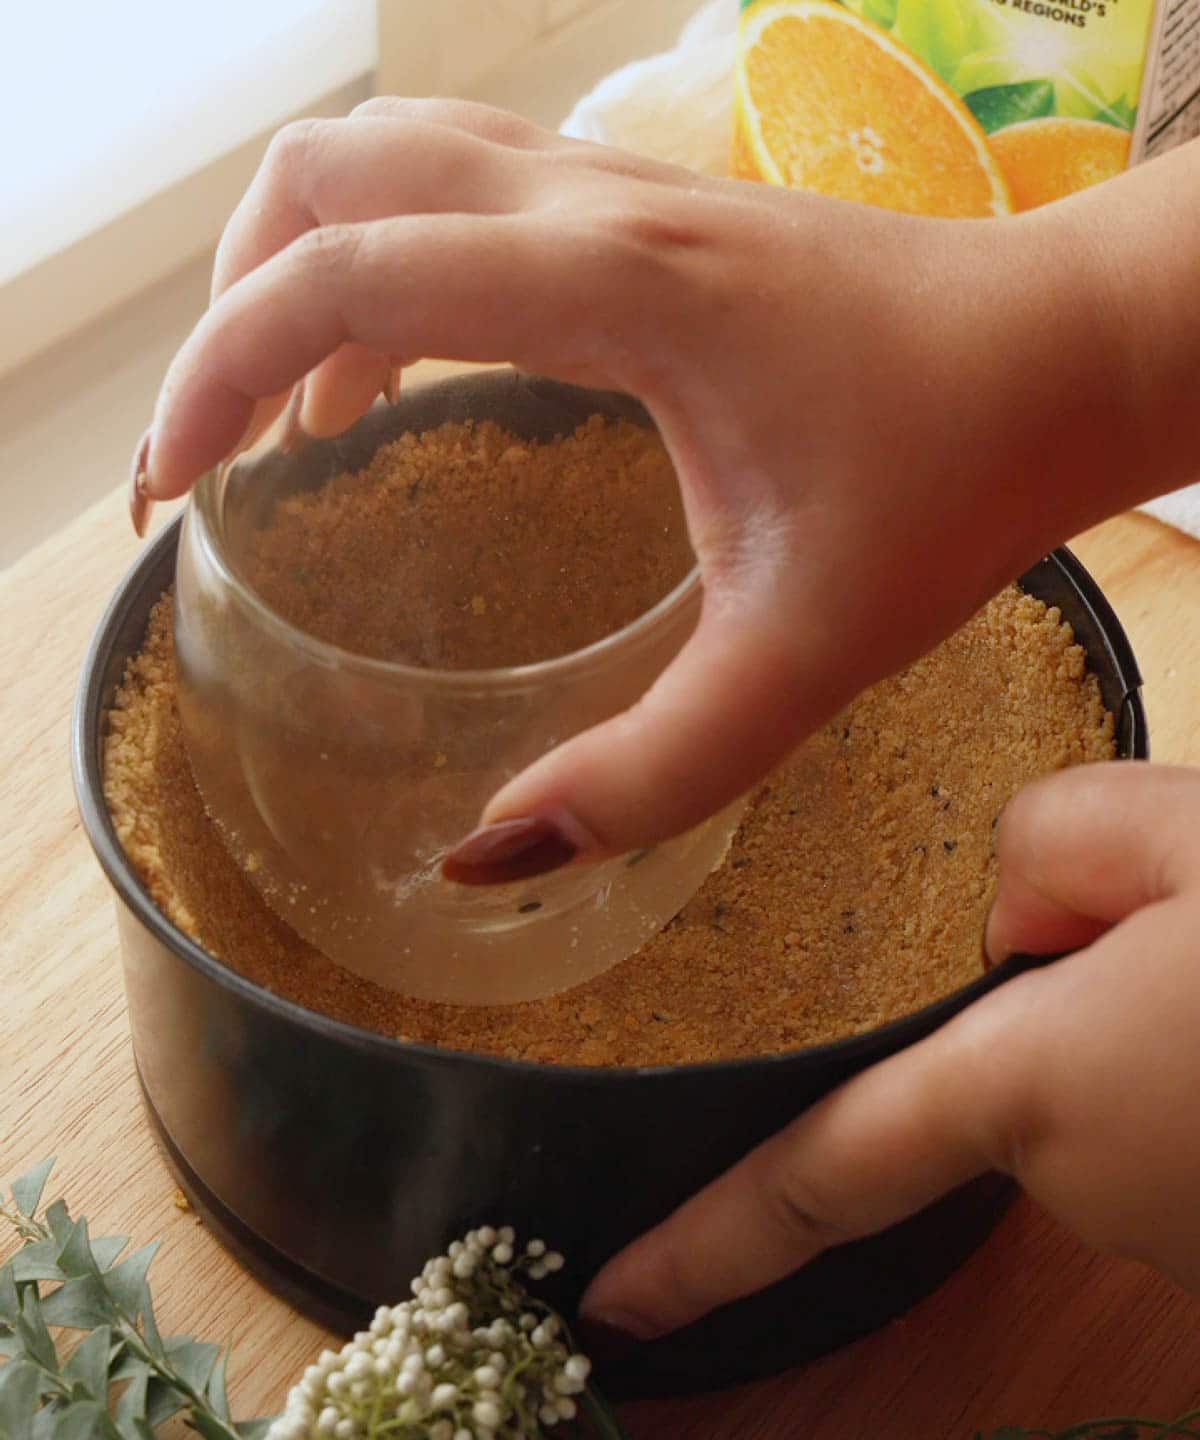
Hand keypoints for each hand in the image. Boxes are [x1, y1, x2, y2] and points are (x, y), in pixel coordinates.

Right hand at [138, 102, 1199, 875]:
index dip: (218, 374)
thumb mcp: (803, 658)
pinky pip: (464, 198)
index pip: (346, 277)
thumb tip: (491, 854)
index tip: (177, 488)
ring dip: (303, 270)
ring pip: (391, 162)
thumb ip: (652, 772)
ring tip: (289, 424)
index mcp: (619, 287)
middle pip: (331, 174)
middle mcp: (601, 205)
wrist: (1066, 357)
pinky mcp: (649, 214)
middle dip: (231, 301)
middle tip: (218, 448)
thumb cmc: (961, 479)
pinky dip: (389, 274)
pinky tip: (405, 386)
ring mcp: (625, 190)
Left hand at [580, 762, 1199, 1336]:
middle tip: (1141, 913)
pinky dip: (1178, 1058)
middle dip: (1031, 1010)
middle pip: (985, 1078)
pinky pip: (1158, 1115)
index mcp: (1027, 1085)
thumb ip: (1059, 839)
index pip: (811, 1176)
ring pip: (1087, 1088)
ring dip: (1124, 1019)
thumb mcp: (1191, 841)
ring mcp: (1170, 1220)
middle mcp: (1085, 1179)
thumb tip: (1012, 902)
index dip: (699, 1249)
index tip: (610, 1298)